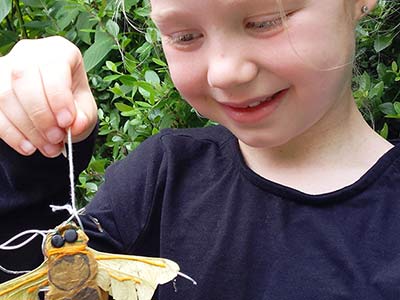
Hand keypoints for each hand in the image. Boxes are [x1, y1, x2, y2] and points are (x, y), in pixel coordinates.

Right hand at [0, 36, 97, 157]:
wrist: (55, 107)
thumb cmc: (72, 103)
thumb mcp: (86, 109)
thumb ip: (84, 117)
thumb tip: (76, 125)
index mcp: (60, 51)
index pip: (53, 67)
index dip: (58, 97)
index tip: (66, 122)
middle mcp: (29, 52)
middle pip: (24, 78)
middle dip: (41, 116)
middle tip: (57, 139)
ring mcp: (5, 66)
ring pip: (5, 95)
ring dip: (27, 128)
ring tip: (48, 148)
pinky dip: (11, 133)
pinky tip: (28, 148)